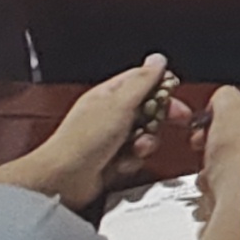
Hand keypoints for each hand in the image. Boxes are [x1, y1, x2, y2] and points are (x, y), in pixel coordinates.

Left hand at [1, 54, 175, 210]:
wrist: (63, 179)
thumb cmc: (83, 140)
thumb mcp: (119, 104)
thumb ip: (142, 81)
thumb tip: (158, 59)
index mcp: (109, 95)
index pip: (142, 81)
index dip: (162, 86)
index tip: (176, 94)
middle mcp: (110, 115)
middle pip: (149, 108)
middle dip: (161, 117)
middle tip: (176, 120)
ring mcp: (112, 138)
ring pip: (146, 134)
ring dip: (147, 142)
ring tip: (138, 147)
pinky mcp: (113, 160)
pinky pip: (136, 156)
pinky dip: (134, 160)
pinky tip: (124, 162)